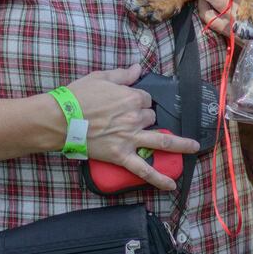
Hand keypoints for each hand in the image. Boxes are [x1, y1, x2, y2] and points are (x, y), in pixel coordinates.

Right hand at [66, 66, 199, 190]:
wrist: (58, 119)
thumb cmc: (76, 97)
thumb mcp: (101, 78)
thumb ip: (123, 74)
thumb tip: (139, 68)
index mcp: (132, 97)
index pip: (146, 100)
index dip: (139, 101)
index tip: (129, 103)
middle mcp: (136, 117)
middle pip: (151, 118)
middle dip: (145, 119)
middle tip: (129, 121)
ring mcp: (131, 138)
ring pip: (163, 142)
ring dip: (182, 145)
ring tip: (194, 148)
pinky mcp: (122, 155)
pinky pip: (144, 169)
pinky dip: (159, 178)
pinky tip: (172, 185)